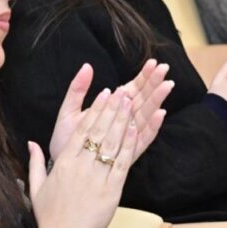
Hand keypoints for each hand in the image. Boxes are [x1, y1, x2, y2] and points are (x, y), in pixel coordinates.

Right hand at [28, 86, 145, 227]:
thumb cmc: (49, 217)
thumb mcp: (36, 188)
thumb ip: (34, 163)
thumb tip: (31, 143)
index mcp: (63, 164)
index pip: (81, 129)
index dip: (94, 110)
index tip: (104, 94)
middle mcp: (80, 167)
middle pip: (98, 131)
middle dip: (111, 109)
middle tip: (122, 91)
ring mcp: (97, 178)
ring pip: (111, 143)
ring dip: (122, 121)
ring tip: (130, 103)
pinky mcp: (111, 191)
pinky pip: (121, 163)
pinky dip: (128, 145)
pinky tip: (133, 129)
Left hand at [47, 62, 170, 161]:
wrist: (60, 164)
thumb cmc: (65, 139)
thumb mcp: (68, 110)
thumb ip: (78, 89)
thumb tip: (87, 66)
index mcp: (111, 109)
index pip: (132, 89)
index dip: (143, 76)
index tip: (153, 63)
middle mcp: (122, 122)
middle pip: (143, 100)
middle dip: (154, 84)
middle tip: (165, 69)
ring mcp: (126, 137)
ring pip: (145, 116)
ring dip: (156, 101)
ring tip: (166, 87)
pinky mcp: (127, 154)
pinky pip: (143, 140)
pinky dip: (151, 127)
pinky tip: (159, 114)